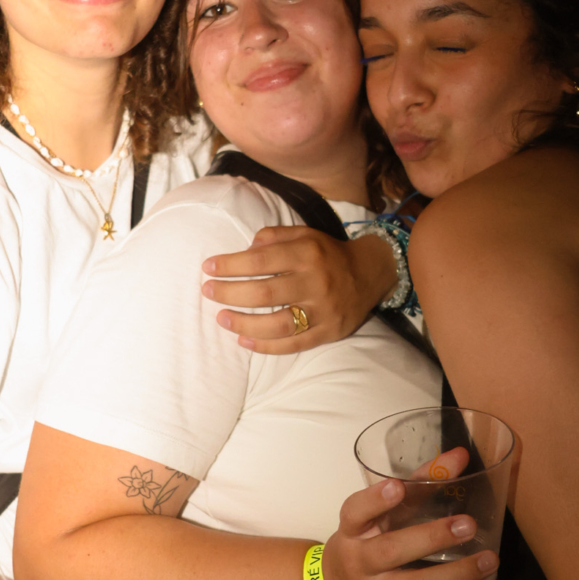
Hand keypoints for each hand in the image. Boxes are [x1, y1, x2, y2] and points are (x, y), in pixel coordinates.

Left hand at [202, 226, 396, 353]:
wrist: (370, 272)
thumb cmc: (327, 253)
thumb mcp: (304, 234)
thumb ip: (274, 236)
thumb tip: (244, 249)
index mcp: (307, 253)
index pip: (261, 259)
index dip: (231, 265)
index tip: (208, 267)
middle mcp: (316, 281)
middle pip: (265, 292)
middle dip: (230, 293)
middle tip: (207, 291)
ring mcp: (323, 310)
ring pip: (278, 323)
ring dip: (244, 323)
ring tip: (221, 318)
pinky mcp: (329, 331)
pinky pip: (294, 344)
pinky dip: (266, 345)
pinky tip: (243, 340)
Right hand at [322, 478, 497, 579]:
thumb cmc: (366, 542)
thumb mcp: (380, 514)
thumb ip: (419, 484)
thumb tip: (460, 457)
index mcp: (352, 530)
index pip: (355, 512)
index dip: (374, 500)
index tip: (396, 486)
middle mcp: (357, 563)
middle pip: (391, 551)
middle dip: (431, 538)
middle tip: (468, 524)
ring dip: (457, 575)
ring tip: (488, 560)